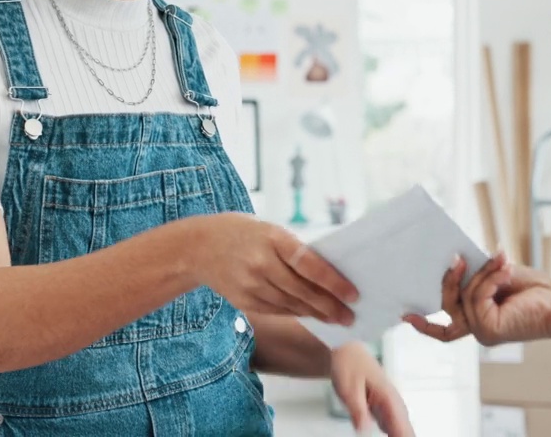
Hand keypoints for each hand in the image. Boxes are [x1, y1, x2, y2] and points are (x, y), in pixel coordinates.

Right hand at [188, 213, 357, 323]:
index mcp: (273, 238)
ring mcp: (249, 285)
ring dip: (316, 313)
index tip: (353, 294)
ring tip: (336, 319)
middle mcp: (260, 263)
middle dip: (329, 306)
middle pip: (302, 291)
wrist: (197, 247)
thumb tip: (329, 275)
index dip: (333, 282)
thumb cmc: (244, 233)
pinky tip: (310, 316)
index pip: (309, 264)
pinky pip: (275, 310)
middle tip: (350, 317)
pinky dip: (295, 313)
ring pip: (290, 304)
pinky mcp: (242, 301)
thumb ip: (295, 250)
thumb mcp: (270, 230)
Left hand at [331, 342, 413, 435]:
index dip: (404, 434)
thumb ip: (358, 409)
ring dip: (402, 432)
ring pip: (400, 422)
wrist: (348, 350)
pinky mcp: (382, 403)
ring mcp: (388, 401)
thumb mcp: (348, 388)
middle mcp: (391, 399)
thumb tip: (365, 430)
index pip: (400, 422)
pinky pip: (393, 420)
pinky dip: (396, 429)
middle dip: (406, 434)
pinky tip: (395, 434)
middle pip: (404, 424)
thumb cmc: (349, 365)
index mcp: (386, 395)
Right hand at [404, 253, 550, 345]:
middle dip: (451, 279)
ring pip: (464, 298)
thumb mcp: (496, 276)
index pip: (445, 330)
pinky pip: (477, 298)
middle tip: (459, 258)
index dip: (425, 326)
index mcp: (477, 319)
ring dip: (482, 274)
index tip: (405, 316)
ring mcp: (482, 332)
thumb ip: (475, 276)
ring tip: (501, 259)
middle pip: (447, 305)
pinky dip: (490, 280)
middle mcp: (477, 329)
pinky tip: (505, 269)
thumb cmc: (534, 289)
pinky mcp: (490, 329)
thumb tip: (455, 259)